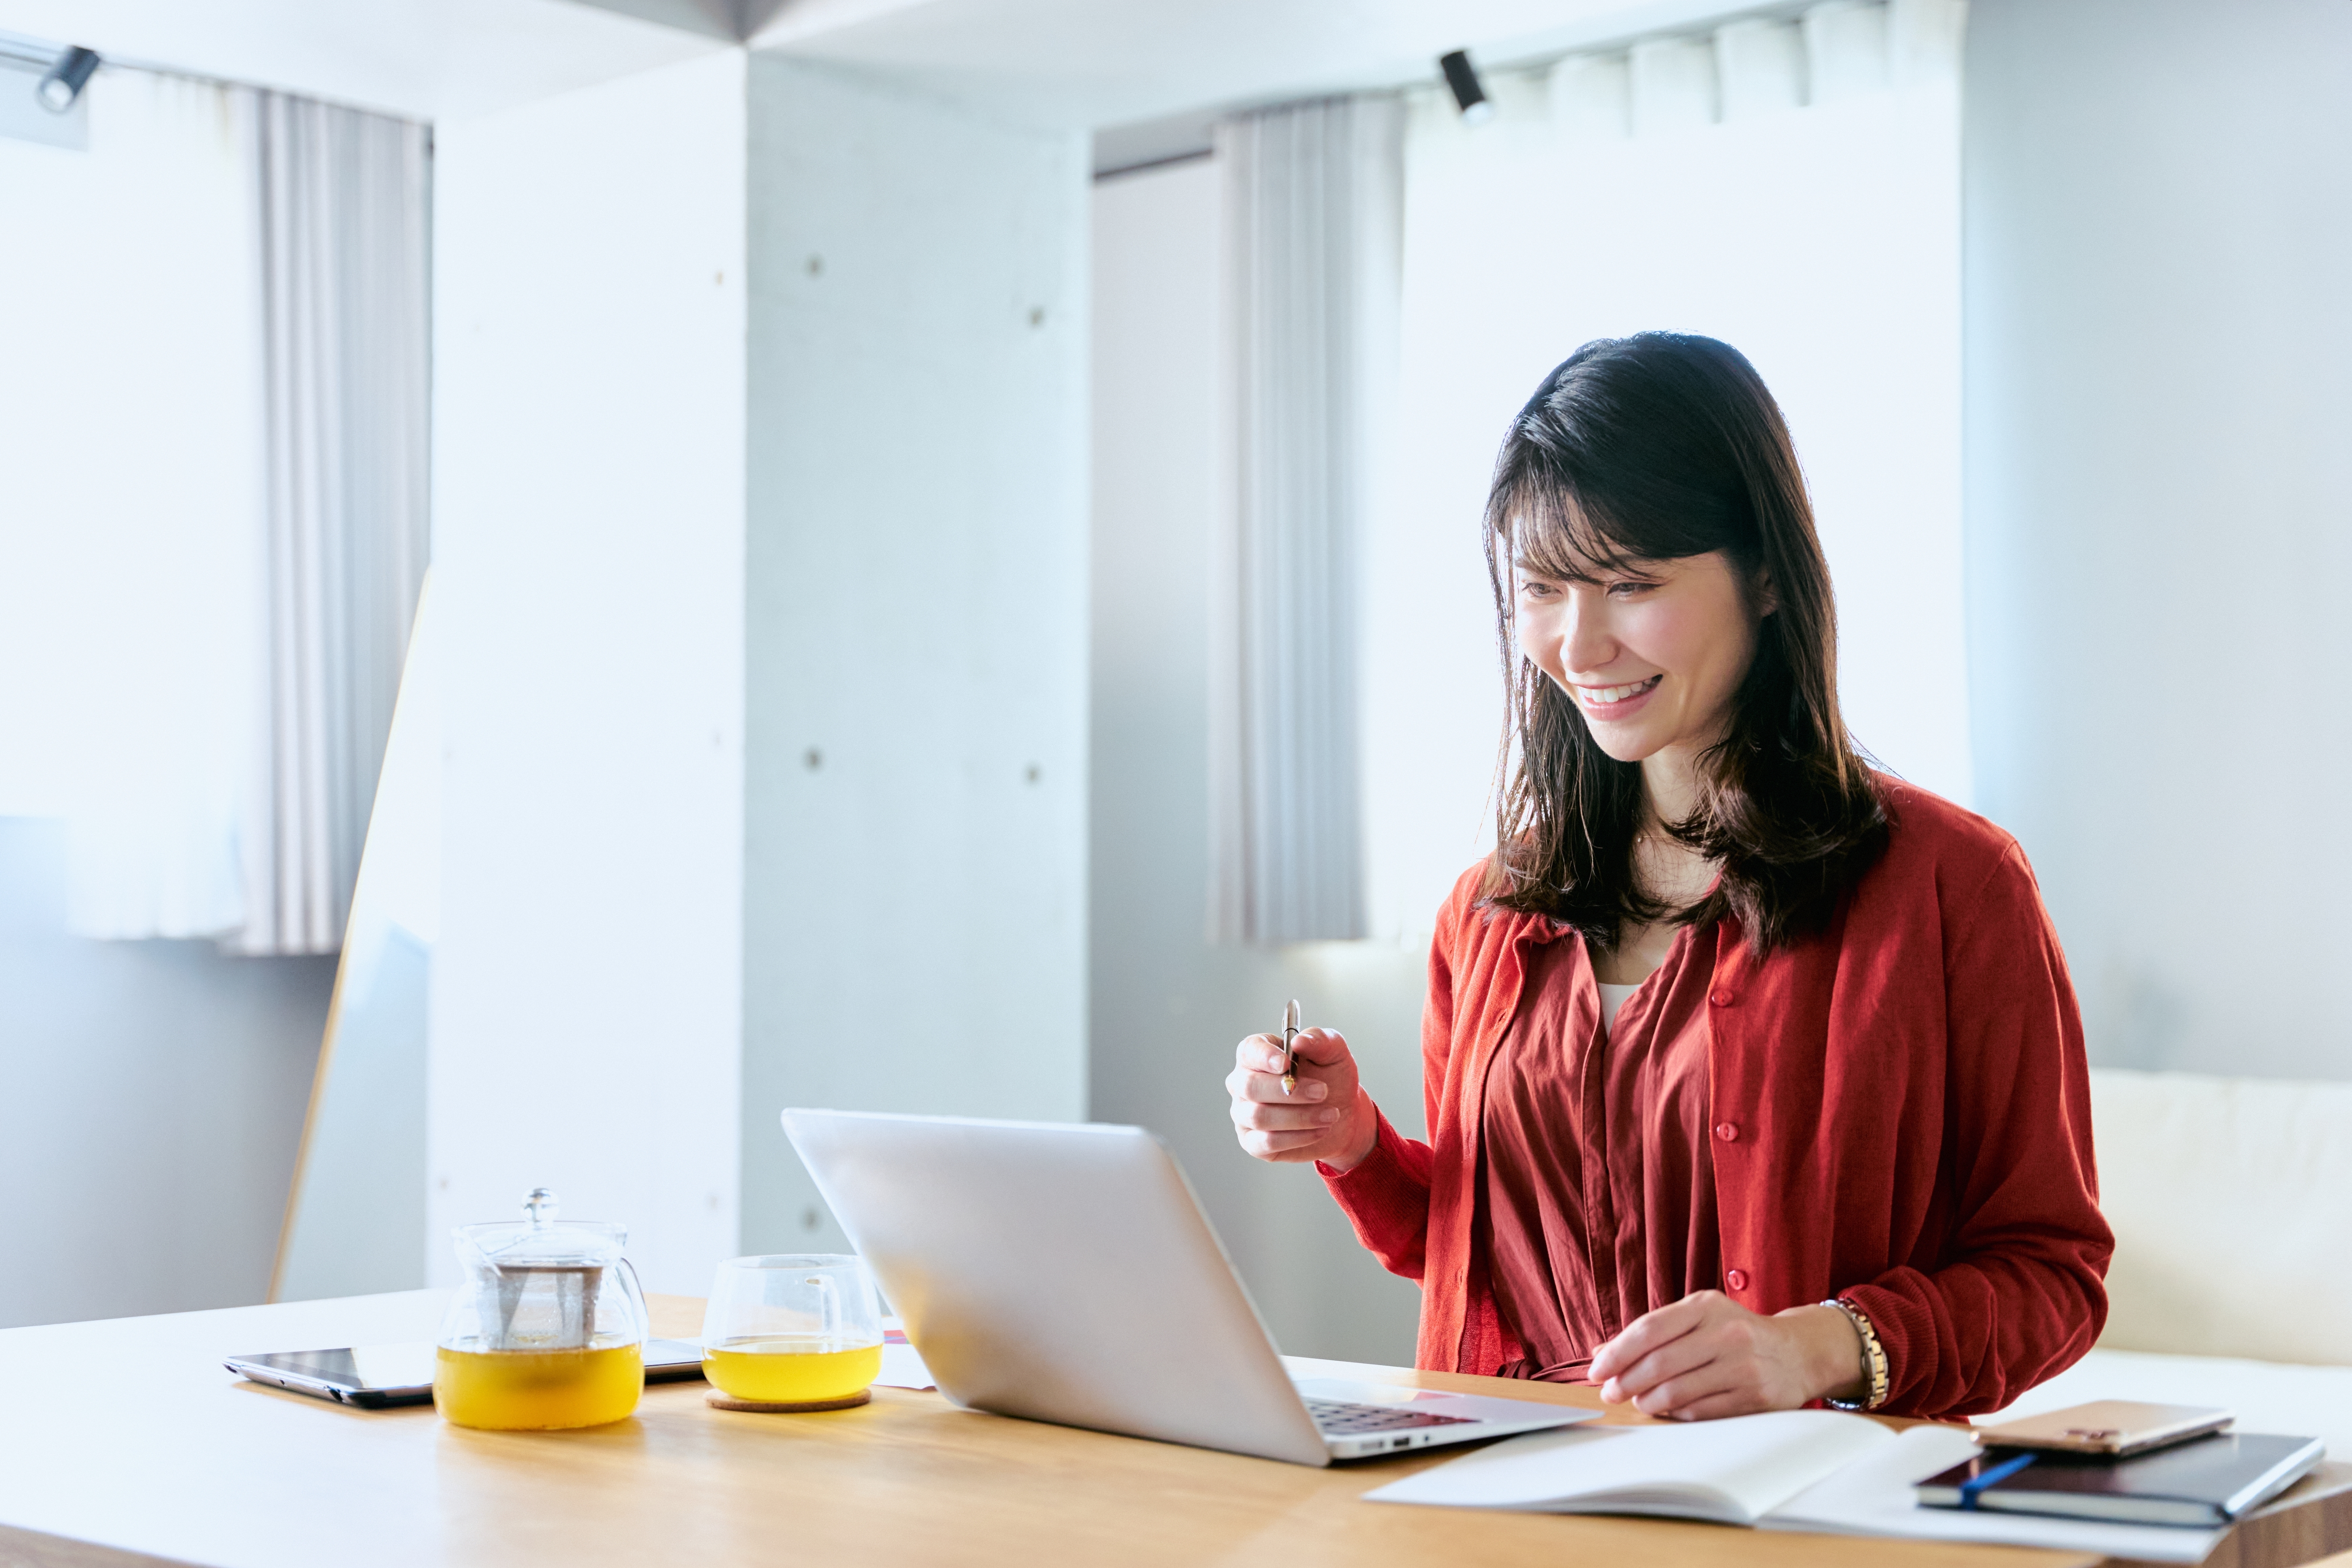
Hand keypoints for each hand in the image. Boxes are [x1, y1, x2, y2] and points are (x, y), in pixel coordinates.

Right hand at [1225, 1027, 1376, 1169]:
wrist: (1342, 1114)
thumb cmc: (1331, 1078)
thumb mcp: (1334, 1053)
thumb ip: (1320, 1040)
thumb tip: (1300, 1041)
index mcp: (1256, 1054)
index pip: (1248, 1051)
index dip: (1264, 1057)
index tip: (1286, 1063)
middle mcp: (1243, 1083)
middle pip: (1250, 1086)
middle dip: (1289, 1091)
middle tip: (1322, 1092)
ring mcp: (1244, 1114)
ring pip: (1259, 1117)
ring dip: (1300, 1117)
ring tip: (1330, 1114)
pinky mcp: (1252, 1142)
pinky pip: (1266, 1142)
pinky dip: (1297, 1137)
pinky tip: (1319, 1130)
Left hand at [1584, 1292, 1866, 1419]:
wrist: (1799, 1352)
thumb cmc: (1737, 1333)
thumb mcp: (1699, 1317)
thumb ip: (1653, 1331)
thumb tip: (1601, 1351)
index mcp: (1706, 1306)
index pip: (1649, 1329)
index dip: (1617, 1353)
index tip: (1596, 1370)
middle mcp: (1726, 1332)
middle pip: (1658, 1363)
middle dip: (1625, 1382)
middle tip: (1611, 1393)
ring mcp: (1743, 1366)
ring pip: (1677, 1392)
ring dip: (1648, 1401)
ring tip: (1638, 1401)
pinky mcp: (1755, 1397)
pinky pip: (1700, 1412)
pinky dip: (1677, 1413)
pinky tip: (1669, 1409)